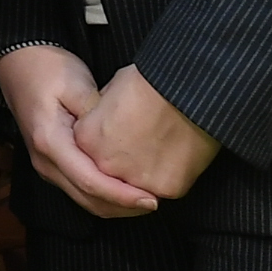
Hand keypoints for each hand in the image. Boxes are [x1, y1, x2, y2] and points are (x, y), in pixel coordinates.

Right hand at [0, 44, 162, 218]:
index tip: (151, 198)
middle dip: (123, 206)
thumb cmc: (48, 70)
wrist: (19, 65)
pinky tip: (127, 189)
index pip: (89, 181)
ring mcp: (48, 167)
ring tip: (146, 198)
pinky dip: (106, 196)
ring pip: (85, 200)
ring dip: (116, 205)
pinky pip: (81, 190)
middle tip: (157, 201)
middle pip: (88, 198)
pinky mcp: (54, 166)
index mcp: (50, 142)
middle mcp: (46, 162)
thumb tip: (124, 141)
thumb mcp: (76, 84)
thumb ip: (99, 114)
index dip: (121, 195)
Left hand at [75, 65, 221, 204]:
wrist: (184, 89)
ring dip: (144, 176)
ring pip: (135, 188)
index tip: (121, 134)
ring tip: (160, 151)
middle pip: (110, 175)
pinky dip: (169, 176)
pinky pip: (164, 188)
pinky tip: (177, 155)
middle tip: (141, 147)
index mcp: (87, 140)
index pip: (90, 151)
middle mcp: (105, 165)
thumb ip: (100, 114)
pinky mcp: (165, 188)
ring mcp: (134, 180)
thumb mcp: (111, 89)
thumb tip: (107, 121)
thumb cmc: (148, 81)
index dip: (106, 142)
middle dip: (122, 165)